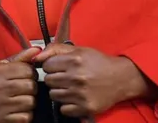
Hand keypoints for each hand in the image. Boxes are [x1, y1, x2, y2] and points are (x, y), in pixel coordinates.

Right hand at [0, 47, 40, 121]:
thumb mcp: (4, 65)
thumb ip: (21, 57)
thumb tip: (37, 50)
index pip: (27, 70)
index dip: (31, 73)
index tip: (28, 75)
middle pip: (30, 86)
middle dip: (32, 87)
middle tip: (26, 88)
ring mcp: (0, 106)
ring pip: (30, 102)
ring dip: (30, 101)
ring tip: (22, 98)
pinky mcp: (3, 120)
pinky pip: (26, 117)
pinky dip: (26, 114)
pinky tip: (19, 109)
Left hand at [34, 42, 157, 117]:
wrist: (121, 78)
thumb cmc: (98, 62)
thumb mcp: (79, 49)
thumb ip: (55, 49)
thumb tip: (36, 57)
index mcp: (75, 60)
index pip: (46, 65)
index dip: (51, 66)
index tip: (58, 67)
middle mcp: (77, 77)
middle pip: (49, 81)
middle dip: (54, 78)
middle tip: (65, 77)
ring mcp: (81, 94)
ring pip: (54, 95)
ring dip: (59, 91)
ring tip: (70, 87)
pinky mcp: (86, 108)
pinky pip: (64, 109)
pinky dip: (67, 104)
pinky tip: (75, 97)